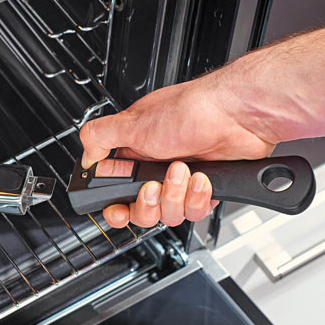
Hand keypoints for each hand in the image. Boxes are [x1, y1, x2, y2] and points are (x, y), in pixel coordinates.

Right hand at [79, 72, 274, 227]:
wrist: (238, 114)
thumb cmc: (193, 110)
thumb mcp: (134, 122)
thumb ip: (100, 137)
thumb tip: (85, 156)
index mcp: (135, 151)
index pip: (115, 190)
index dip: (115, 206)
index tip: (118, 210)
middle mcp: (157, 166)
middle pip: (142, 209)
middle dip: (149, 203)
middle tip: (154, 186)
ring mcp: (181, 180)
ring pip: (169, 214)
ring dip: (176, 196)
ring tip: (184, 172)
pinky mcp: (205, 189)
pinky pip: (194, 211)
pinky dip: (198, 197)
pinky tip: (202, 178)